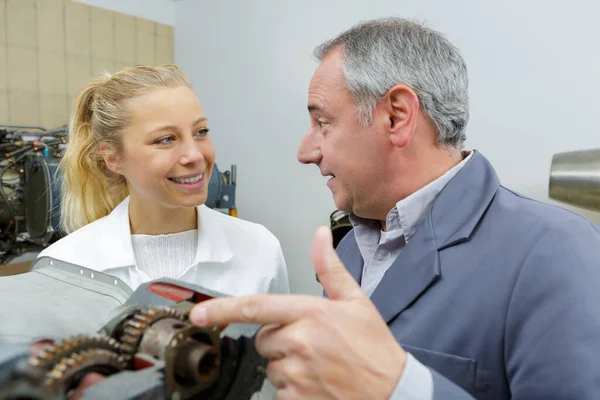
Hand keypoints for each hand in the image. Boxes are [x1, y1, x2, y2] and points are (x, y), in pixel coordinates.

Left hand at [190, 226, 406, 399]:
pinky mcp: (297, 399)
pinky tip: (317, 382)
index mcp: (311, 313)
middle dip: (279, 340)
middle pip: (263, 340)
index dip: (221, 310)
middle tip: (311, 344)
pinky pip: (280, 392)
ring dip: (287, 365)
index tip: (198, 314)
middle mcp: (300, 343)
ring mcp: (298, 374)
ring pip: (271, 367)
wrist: (393, 391)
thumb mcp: (356, 301)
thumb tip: (320, 236)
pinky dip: (293, 388)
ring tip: (319, 364)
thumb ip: (329, 268)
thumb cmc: (375, 347)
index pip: (256, 307)